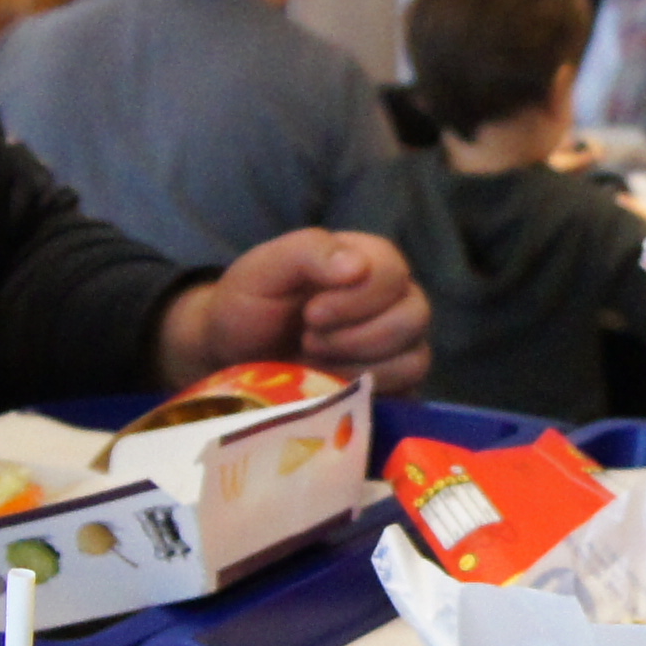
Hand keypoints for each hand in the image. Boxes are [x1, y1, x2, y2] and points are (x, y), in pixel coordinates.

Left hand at [162, 227, 431, 391]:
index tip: (310, 314)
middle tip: (309, 341)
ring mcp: (397, 347)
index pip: (395, 274)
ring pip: (414, 358)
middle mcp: (392, 302)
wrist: (231, 359)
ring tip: (316, 364)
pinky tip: (332, 388)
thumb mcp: (264, 268)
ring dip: (358, 366)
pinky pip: (409, 393)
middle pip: (414, 316)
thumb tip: (357, 267)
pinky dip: (368, 393)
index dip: (357, 299)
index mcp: (369, 261)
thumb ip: (308, 252)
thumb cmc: (250, 306)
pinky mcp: (394, 387)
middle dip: (355, 336)